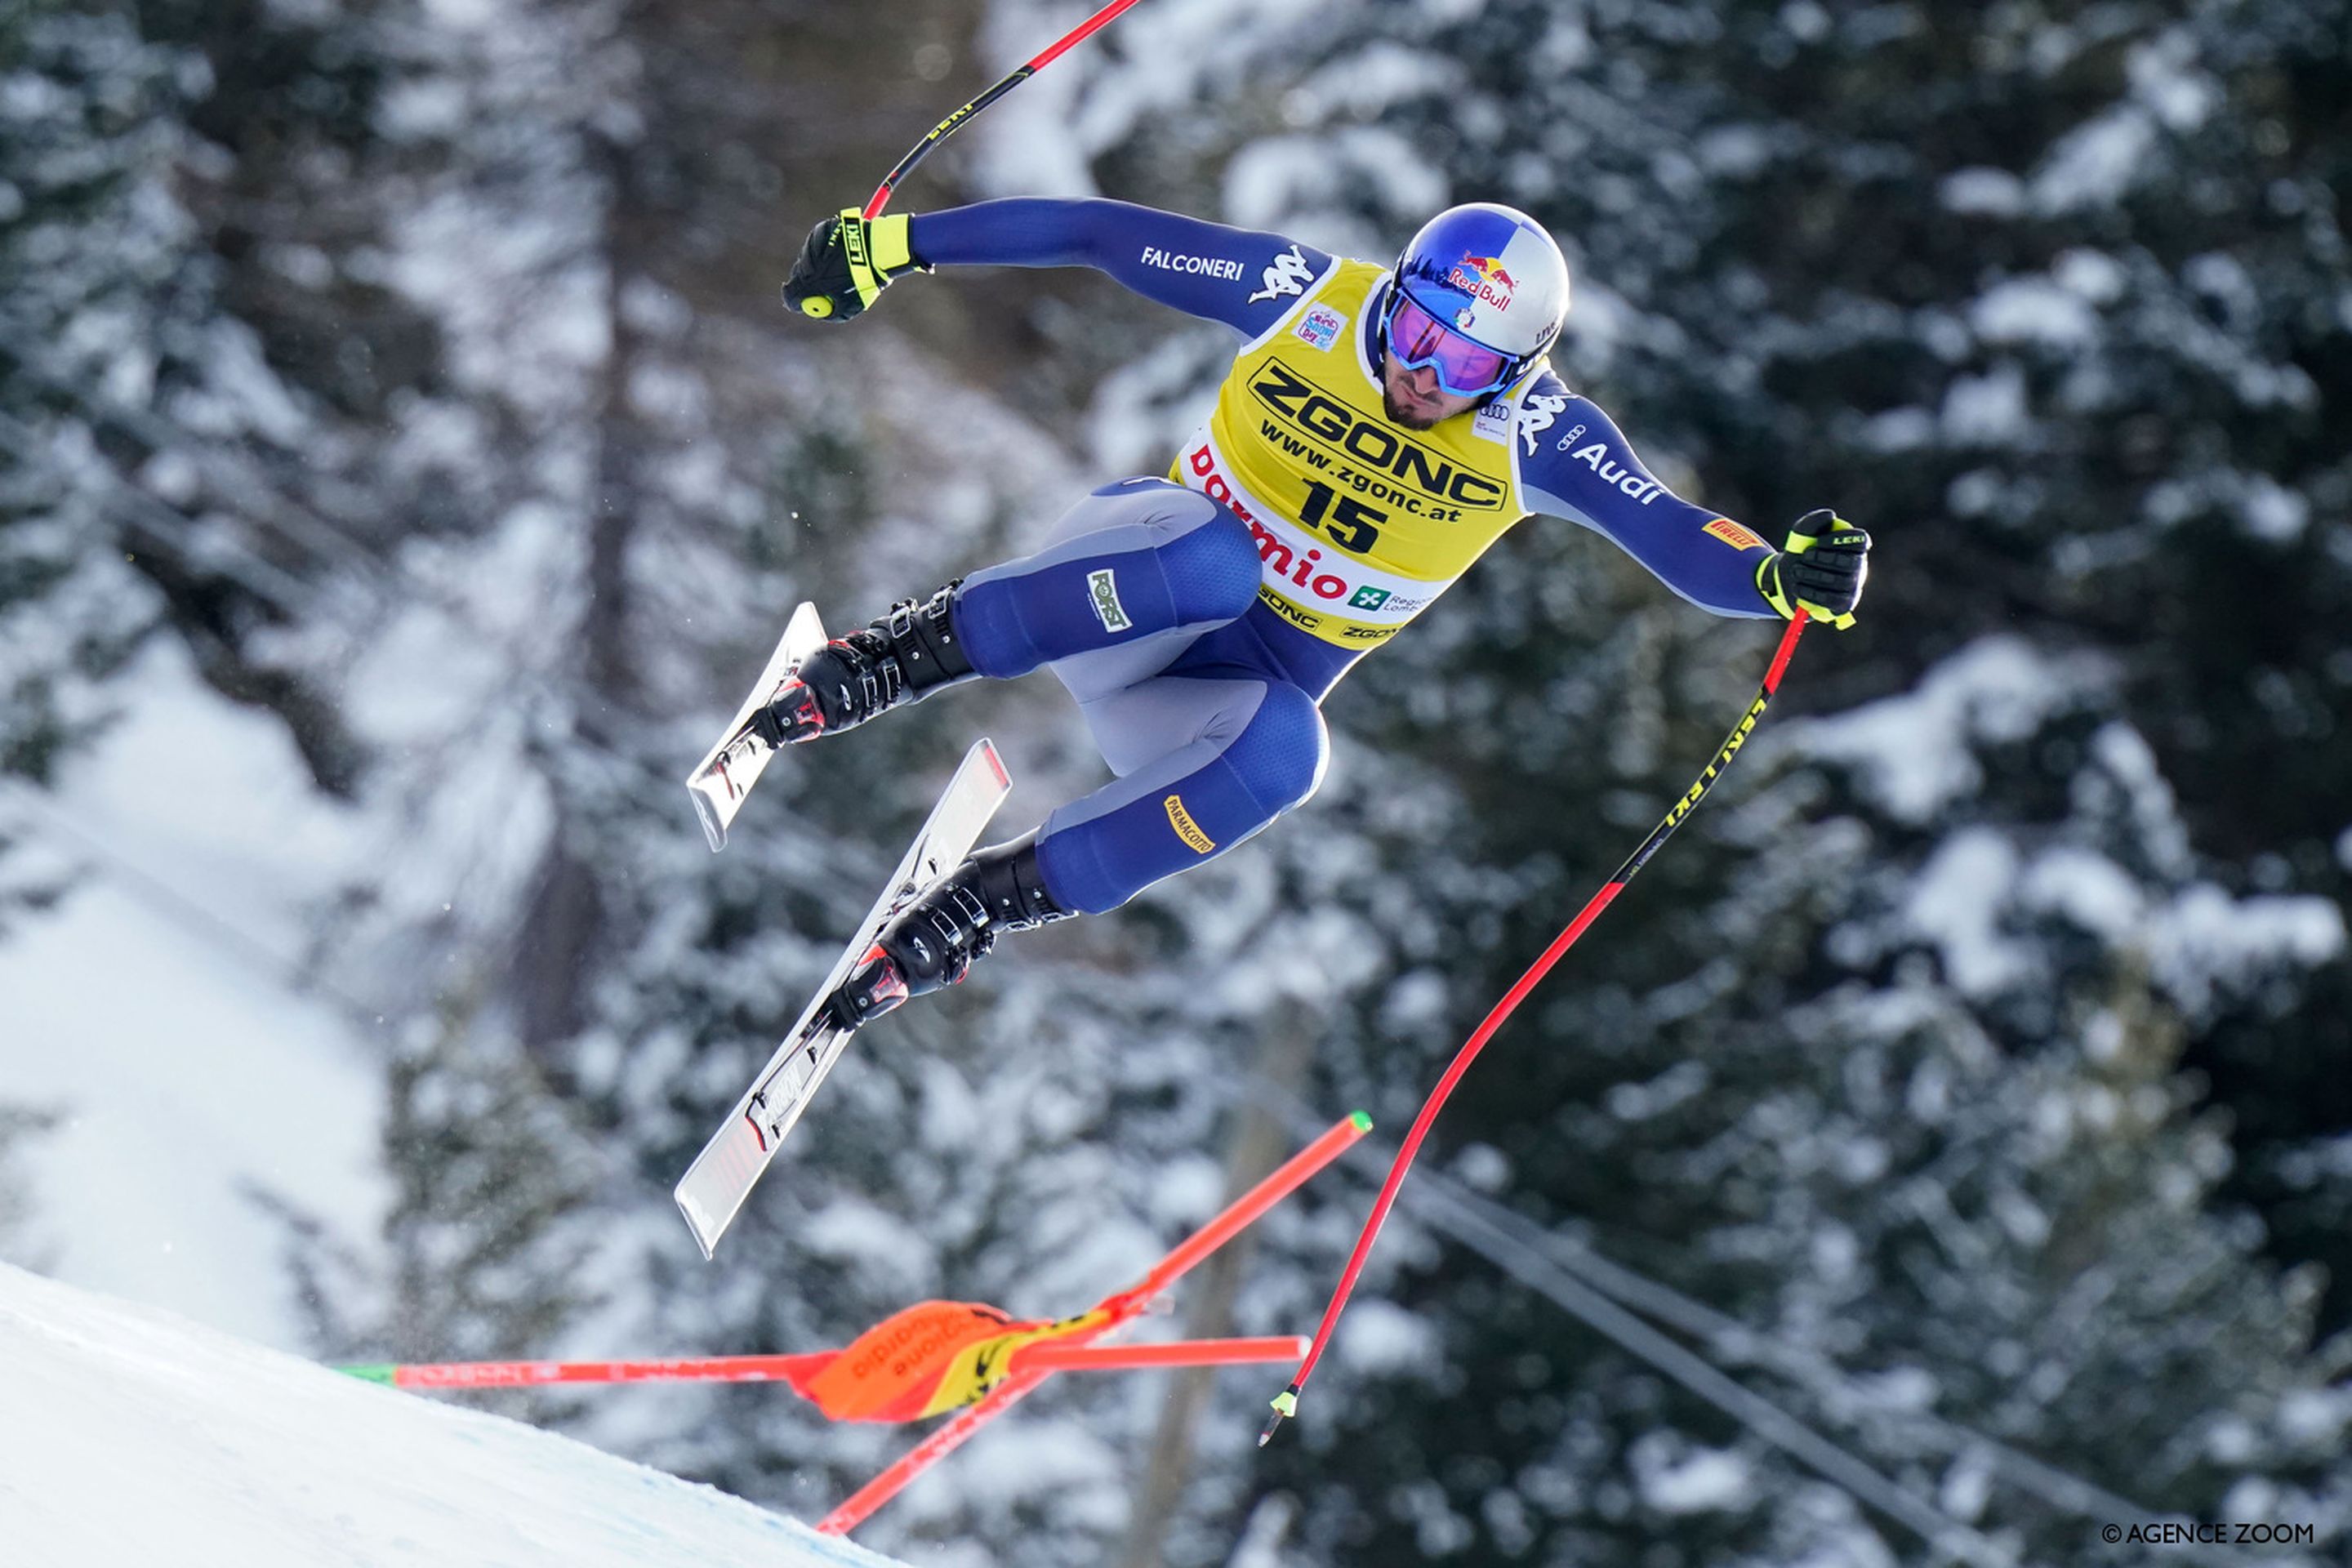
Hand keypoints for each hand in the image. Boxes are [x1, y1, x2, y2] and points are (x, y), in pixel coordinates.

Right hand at [781, 208, 927, 321]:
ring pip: (808, 257)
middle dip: (808, 281)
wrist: (877, 250)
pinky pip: (817, 242)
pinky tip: (840, 251)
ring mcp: (811, 245)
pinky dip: (825, 248)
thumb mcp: (849, 306)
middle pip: (797, 275)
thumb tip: (819, 312)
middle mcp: (805, 264)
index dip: (796, 300)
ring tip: (840, 265)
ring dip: (818, 263)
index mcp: (809, 283)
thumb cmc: (864, 280)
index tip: (801, 303)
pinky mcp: (820, 230)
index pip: (790, 295)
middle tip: (821, 286)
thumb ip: (831, 313)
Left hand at [1756, 510, 1870, 628]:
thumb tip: (1830, 516)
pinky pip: (1833, 601)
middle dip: (1823, 560)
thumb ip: (1814, 521)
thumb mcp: (1803, 532)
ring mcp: (1853, 586)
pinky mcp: (1843, 604)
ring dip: (1813, 576)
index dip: (1840, 541)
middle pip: (1849, 563)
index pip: (1860, 540)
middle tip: (1804, 557)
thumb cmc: (1802, 552)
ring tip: (1796, 572)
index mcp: (1855, 546)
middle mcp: (1859, 566)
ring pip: (1839, 582)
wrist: (1788, 578)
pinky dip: (1813, 594)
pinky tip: (1799, 588)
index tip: (1818, 541)